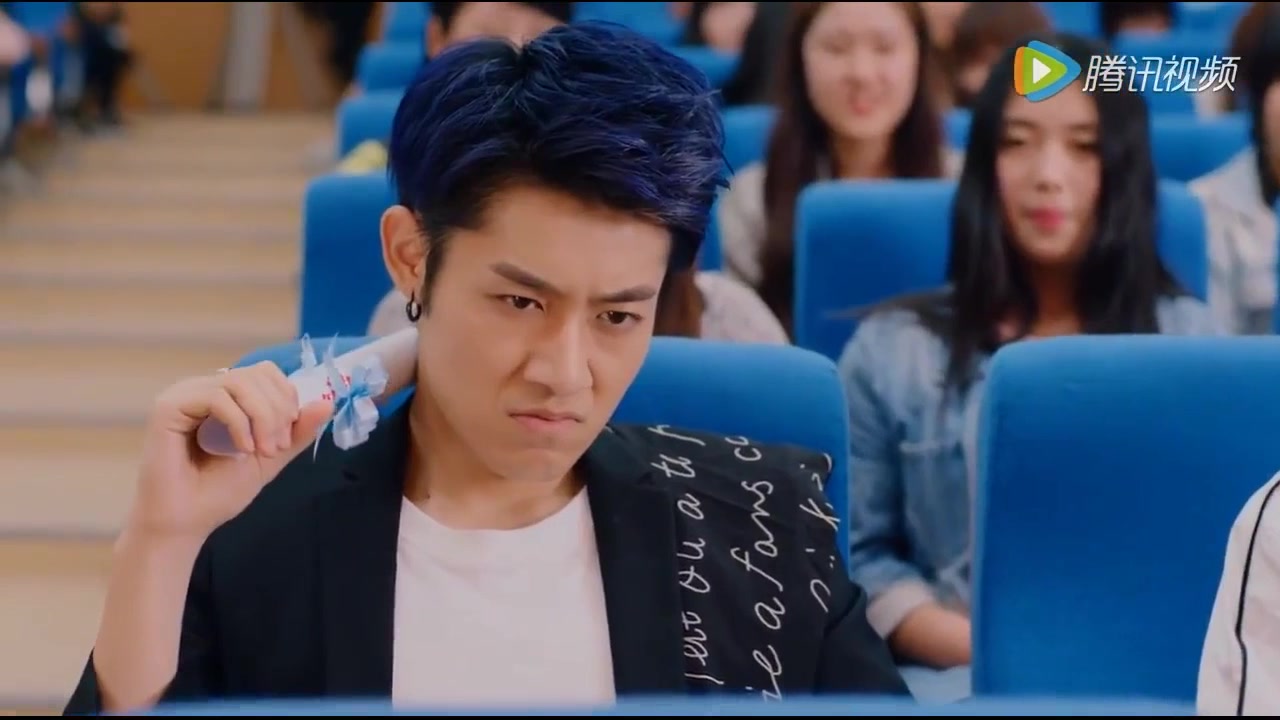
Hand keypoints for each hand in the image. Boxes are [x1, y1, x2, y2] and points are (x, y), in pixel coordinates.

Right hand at [129, 362, 332, 542]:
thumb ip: (296, 432)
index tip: (286, 439)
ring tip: (262, 451)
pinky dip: (239, 423)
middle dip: (277, 410)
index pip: (264, 373)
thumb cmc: (219, 493)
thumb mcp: (269, 457)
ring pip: (239, 382)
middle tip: (276, 448)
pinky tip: (242, 450)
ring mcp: (183, 395)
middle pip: (256, 374)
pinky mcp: (168, 407)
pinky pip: (217, 397)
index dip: (285, 398)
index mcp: (224, 396)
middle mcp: (202, 389)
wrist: (184, 524)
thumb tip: (329, 403)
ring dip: (262, 417)